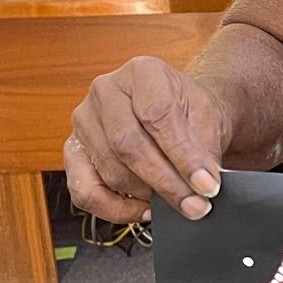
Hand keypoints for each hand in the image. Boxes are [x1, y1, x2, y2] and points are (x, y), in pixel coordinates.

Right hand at [65, 56, 231, 223]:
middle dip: (165, 182)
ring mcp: (84, 121)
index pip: (157, 115)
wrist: (177, 114)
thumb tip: (202, 185)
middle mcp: (106, 91)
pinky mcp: (74, 151)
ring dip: (147, 195)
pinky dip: (115, 209)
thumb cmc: (190, 113)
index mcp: (142, 72)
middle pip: (128, 145)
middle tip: (194, 206)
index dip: (183, 156)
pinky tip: (144, 210)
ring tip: (177, 203)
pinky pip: (84, 190)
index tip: (206, 185)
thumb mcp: (208, 120)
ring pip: (110, 170)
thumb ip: (203, 151)